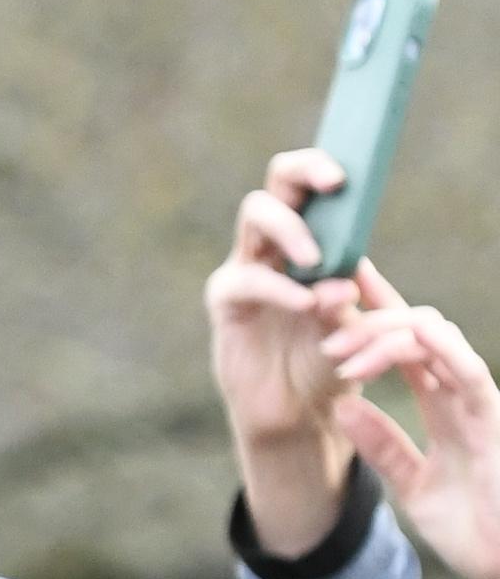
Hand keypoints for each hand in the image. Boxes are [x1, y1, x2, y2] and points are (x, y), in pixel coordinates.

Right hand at [209, 148, 381, 557]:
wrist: (297, 410)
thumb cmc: (328, 359)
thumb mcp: (350, 322)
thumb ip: (345, 294)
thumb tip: (342, 274)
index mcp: (309, 238)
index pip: (308, 185)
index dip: (321, 168)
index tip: (345, 175)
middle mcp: (273, 244)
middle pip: (276, 184)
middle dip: (303, 173)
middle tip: (333, 185)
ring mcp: (247, 268)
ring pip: (255, 216)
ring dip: (290, 229)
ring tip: (318, 260)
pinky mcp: (228, 301)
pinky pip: (246, 279)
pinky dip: (278, 289)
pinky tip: (304, 304)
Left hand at [320, 281, 499, 578]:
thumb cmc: (473, 529)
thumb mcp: (413, 486)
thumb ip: (383, 446)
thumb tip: (340, 407)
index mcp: (444, 406)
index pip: (405, 348)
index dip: (374, 315)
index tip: (335, 294)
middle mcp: (462, 395)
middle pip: (417, 330)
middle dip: (368, 318)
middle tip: (323, 330)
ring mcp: (479, 403)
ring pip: (436, 339)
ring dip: (385, 334)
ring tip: (339, 350)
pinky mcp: (494, 419)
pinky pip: (469, 372)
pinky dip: (440, 348)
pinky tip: (408, 334)